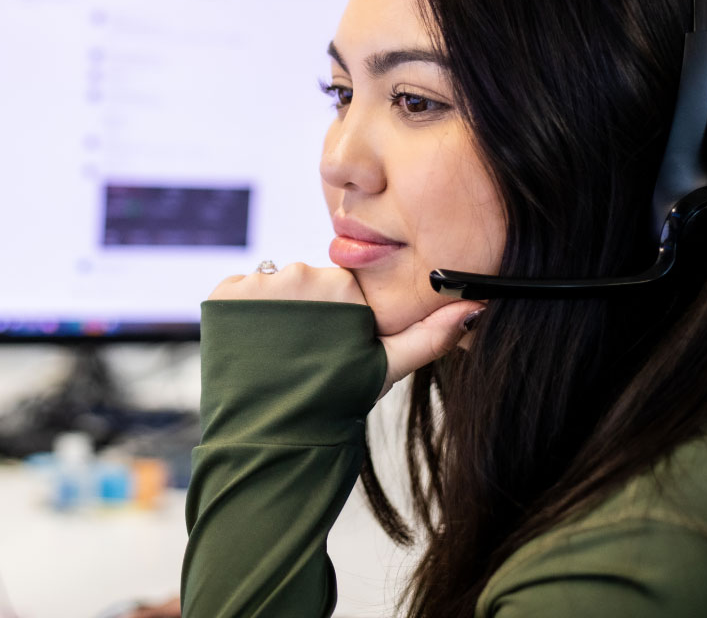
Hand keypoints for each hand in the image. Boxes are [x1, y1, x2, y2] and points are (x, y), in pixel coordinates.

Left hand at [208, 264, 483, 399]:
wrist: (272, 438)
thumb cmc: (336, 401)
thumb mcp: (388, 367)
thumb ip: (431, 334)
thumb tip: (477, 308)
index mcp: (343, 286)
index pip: (342, 286)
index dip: (338, 318)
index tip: (330, 346)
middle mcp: (301, 274)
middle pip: (308, 283)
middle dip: (307, 311)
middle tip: (303, 353)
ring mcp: (260, 283)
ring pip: (275, 286)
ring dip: (274, 310)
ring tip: (276, 352)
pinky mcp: (225, 293)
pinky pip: (240, 289)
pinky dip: (244, 311)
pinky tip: (252, 343)